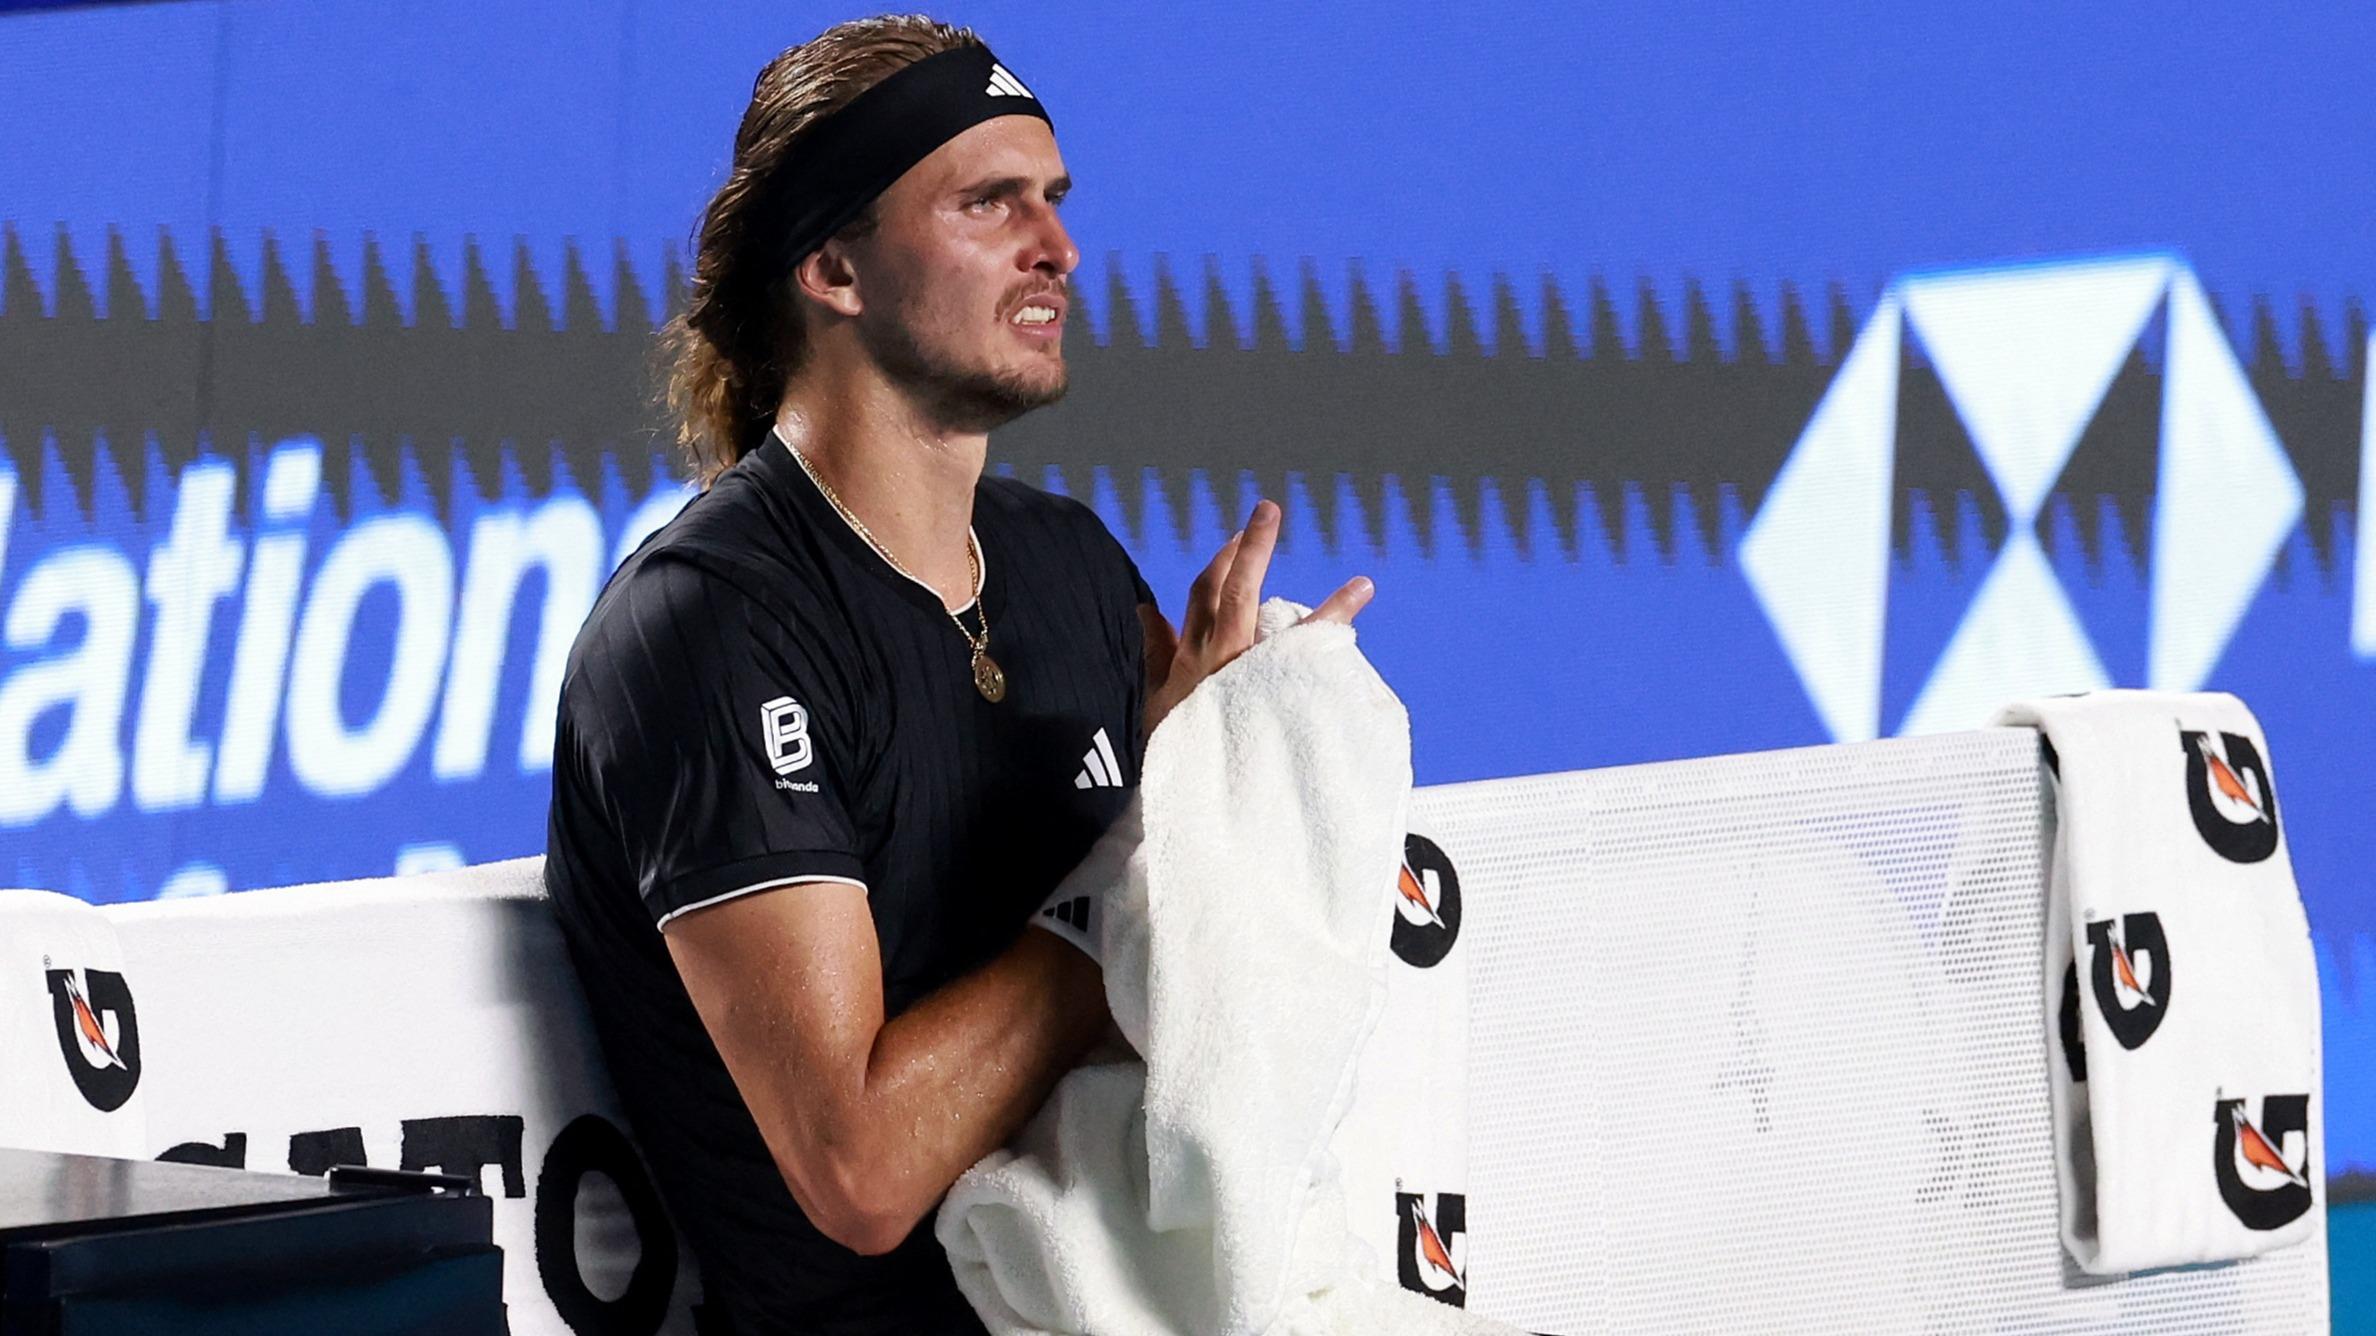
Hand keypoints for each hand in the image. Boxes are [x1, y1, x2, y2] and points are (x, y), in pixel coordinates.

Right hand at [1139, 500, 1373, 737]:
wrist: (1197, 794)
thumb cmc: (1177, 750)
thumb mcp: (1156, 701)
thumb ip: (1156, 653)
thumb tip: (1145, 610)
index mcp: (1191, 657)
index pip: (1199, 597)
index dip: (1216, 565)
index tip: (1232, 543)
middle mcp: (1219, 654)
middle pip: (1230, 587)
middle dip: (1247, 548)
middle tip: (1266, 512)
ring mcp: (1249, 668)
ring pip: (1273, 609)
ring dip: (1302, 580)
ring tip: (1344, 569)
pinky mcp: (1277, 687)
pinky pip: (1313, 645)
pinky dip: (1337, 616)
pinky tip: (1360, 591)